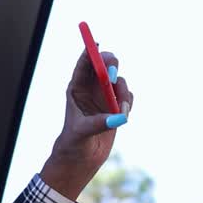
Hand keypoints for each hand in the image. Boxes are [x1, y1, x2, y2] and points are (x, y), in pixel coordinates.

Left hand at [40, 49, 134, 199]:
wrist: (82, 159)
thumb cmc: (74, 144)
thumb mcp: (82, 133)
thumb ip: (99, 123)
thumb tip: (119, 117)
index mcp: (76, 89)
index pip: (83, 65)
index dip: (90, 51)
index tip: (96, 44)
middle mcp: (91, 89)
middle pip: (104, 66)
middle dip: (111, 65)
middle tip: (114, 73)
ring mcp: (105, 97)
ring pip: (119, 81)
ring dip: (123, 92)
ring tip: (122, 111)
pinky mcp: (116, 106)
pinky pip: (128, 96)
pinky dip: (128, 103)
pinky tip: (122, 116)